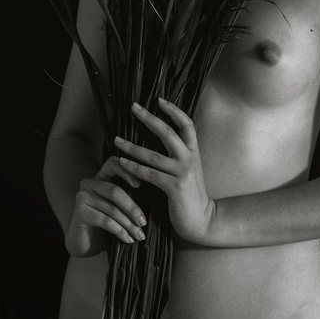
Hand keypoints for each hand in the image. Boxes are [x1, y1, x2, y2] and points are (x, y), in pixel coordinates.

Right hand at [64, 155, 147, 256]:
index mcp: (101, 176)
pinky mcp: (79, 212)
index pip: (113, 164)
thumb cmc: (109, 222)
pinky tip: (128, 239)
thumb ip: (131, 194)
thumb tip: (158, 189)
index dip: (127, 171)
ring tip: (139, 235)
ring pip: (111, 208)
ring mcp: (82, 197)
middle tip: (143, 222)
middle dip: (132, 208)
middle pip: (114, 191)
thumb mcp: (121, 206)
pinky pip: (105, 220)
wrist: (87, 243)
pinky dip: (120, 231)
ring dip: (128, 224)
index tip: (141, 185)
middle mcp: (89, 183)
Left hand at [113, 98, 216, 244]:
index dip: (173, 110)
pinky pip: (149, 174)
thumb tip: (161, 137)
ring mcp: (182, 172)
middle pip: (167, 132)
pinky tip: (122, 163)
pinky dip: (134, 167)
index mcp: (193, 151)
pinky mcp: (174, 187)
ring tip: (117, 140)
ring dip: (131, 147)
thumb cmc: (191, 193)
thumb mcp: (190, 169)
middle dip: (148, 118)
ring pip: (152, 155)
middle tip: (133, 107)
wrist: (202, 219)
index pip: (187, 124)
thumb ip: (179, 154)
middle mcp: (189, 158)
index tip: (159, 100)